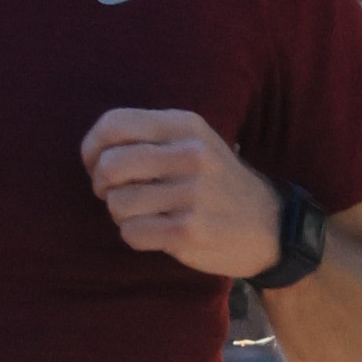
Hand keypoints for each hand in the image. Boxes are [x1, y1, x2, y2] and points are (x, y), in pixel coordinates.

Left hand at [83, 108, 282, 281]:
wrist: (269, 224)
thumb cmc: (215, 183)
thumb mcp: (193, 142)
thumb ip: (147, 137)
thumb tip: (93, 152)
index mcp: (185, 125)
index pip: (113, 125)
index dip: (92, 149)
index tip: (97, 166)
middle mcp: (190, 154)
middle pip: (109, 165)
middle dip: (102, 185)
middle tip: (117, 194)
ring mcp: (192, 194)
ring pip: (117, 203)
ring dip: (120, 215)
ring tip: (144, 213)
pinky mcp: (189, 231)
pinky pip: (132, 233)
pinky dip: (134, 236)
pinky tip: (155, 232)